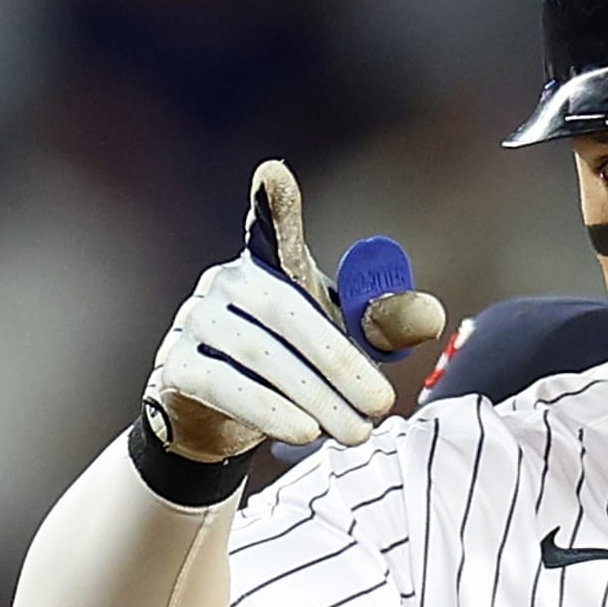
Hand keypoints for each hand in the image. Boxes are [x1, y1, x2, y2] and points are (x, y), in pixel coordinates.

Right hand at [141, 160, 445, 463]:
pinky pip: (224, 386)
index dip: (273, 204)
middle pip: (284, 310)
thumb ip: (381, 328)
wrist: (221, 422)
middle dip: (339, 362)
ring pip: (257, 353)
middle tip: (381, 404)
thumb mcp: (339, 345)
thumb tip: (430, 318)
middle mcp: (225, 283)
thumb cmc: (288, 368)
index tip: (273, 174)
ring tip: (356, 432)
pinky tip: (304, 432)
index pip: (270, 228)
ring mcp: (194, 322)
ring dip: (314, 396)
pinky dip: (268, 411)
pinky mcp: (177, 367)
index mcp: (267, 266)